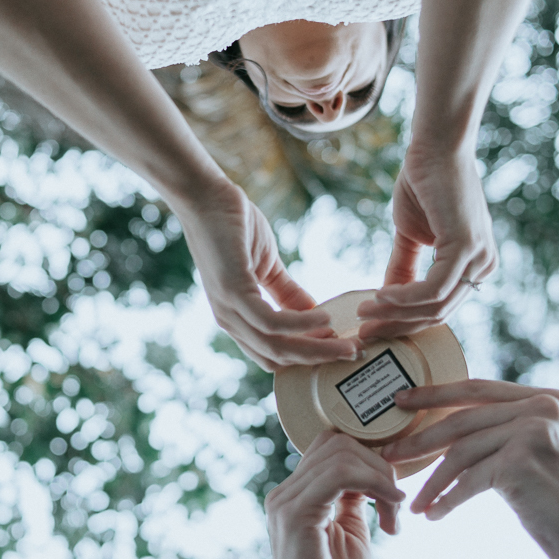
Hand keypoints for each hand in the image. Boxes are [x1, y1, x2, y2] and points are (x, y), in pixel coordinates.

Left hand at [179, 182, 360, 371]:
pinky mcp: (233, 290)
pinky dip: (301, 324)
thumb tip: (316, 316)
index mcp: (237, 319)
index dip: (305, 361)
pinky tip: (323, 317)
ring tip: (345, 343)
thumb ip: (288, 293)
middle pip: (278, 358)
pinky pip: (271, 321)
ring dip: (315, 348)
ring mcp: (229, 309)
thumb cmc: (235, 228)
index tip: (339, 353)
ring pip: (276, 346)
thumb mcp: (269, 267)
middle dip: (317, 360)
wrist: (207, 196)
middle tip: (351, 355)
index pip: (273, 356)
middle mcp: (230, 321)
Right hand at [265, 431, 403, 558]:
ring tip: (394, 516)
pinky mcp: (296, 517)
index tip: (392, 494)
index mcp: (295, 497)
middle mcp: (284, 495)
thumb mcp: (350, 534)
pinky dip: (375, 484)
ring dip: (382, 479)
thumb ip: (352, 500)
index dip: (370, 459)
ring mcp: (286, 504)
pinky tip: (390, 512)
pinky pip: (340, 474)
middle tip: (397, 508)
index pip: (331, 446)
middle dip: (380, 467)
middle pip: (339, 443)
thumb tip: (368, 472)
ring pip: (343, 453)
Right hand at [357, 147, 497, 338]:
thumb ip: (403, 269)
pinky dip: (403, 298)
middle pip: (438, 314)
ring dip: (395, 314)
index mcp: (473, 267)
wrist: (435, 146)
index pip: (439, 309)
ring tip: (363, 314)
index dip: (404, 323)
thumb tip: (386, 299)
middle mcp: (482, 268)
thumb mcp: (411, 235)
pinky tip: (379, 296)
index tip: (371, 328)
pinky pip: (432, 290)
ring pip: (435, 307)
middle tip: (362, 334)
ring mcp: (479, 259)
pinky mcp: (466, 249)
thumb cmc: (424, 183)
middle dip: (397, 327)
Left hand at [381, 380, 558, 558]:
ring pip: (462, 451)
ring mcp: (533, 430)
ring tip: (413, 501)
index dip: (435, 393)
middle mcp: (542, 407)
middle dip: (421, 438)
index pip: (477, 388)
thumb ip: (505, 428)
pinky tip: (434, 514)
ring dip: (432, 480)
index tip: (401, 401)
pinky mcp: (522, 461)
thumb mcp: (537, 448)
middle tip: (389, 454)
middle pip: (463, 419)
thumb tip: (446, 426)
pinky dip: (448, 498)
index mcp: (544, 397)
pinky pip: (470, 479)